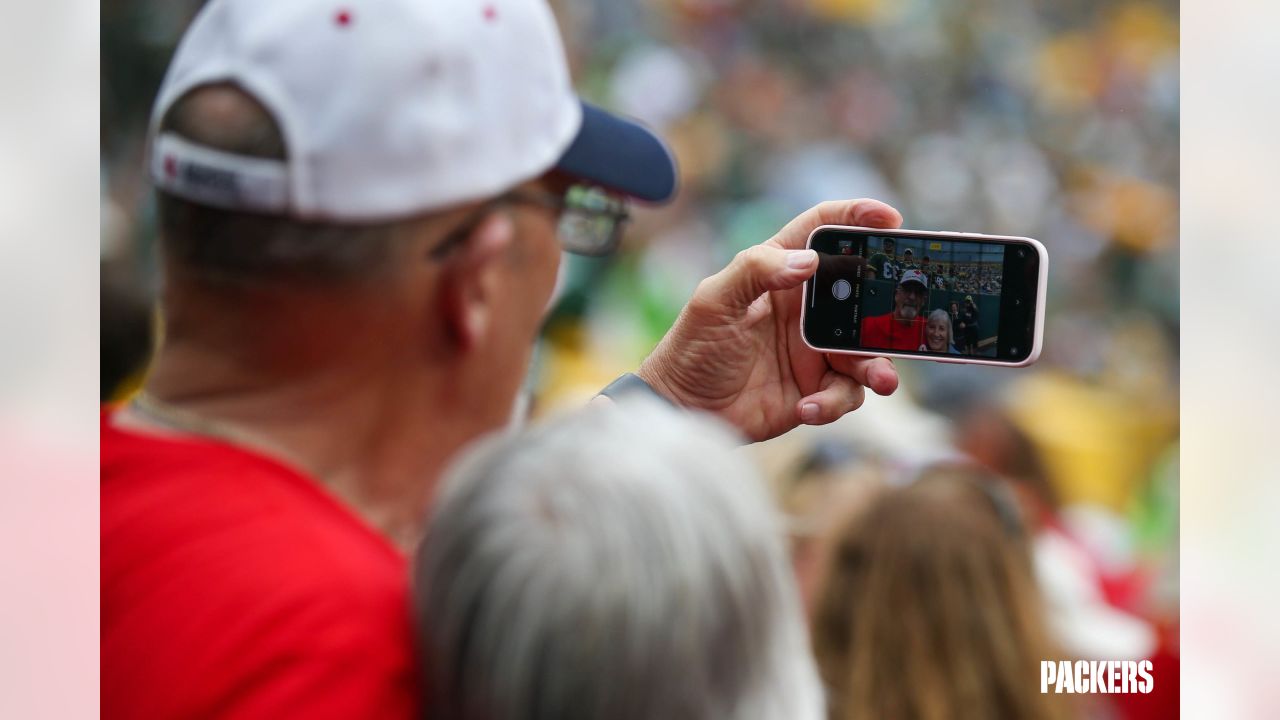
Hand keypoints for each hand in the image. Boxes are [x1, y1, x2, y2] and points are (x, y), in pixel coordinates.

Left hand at [637, 199, 901, 441]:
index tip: (890, 219)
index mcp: (780, 273)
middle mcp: (806, 309)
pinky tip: (806, 408)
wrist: (680, 410)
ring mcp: (814, 350)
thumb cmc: (690, 348)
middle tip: (905, 318)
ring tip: (878, 379)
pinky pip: (845, 395)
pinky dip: (834, 403)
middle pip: (863, 296)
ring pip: (866, 351)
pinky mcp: (816, 390)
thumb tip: (809, 260)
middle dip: (889, 307)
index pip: (824, 231)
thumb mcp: (713, 301)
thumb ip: (756, 270)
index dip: (857, 217)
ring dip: (877, 365)